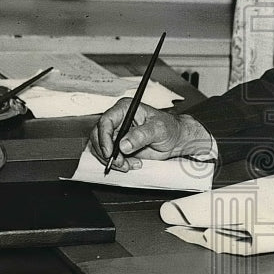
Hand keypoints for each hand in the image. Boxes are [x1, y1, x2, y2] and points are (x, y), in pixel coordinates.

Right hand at [88, 99, 212, 171]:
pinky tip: (131, 164)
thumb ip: (141, 135)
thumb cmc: (169, 128)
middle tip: (119, 162)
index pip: (106, 121)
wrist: (175, 139)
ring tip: (128, 164)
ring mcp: (117, 134)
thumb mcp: (158, 129)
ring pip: (101, 148)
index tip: (110, 152)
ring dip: (112, 160)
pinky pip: (109, 156)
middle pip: (98, 135)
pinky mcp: (119, 146)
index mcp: (125, 109)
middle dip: (107, 152)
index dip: (104, 137)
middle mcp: (118, 120)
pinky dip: (117, 163)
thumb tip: (124, 144)